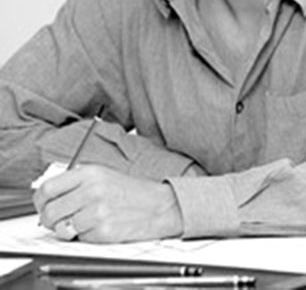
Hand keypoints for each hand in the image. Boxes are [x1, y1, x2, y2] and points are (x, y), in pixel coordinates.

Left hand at [33, 164, 182, 242]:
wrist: (159, 205)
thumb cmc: (131, 191)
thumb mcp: (104, 176)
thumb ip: (76, 183)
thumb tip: (48, 196)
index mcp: (90, 173)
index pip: (47, 188)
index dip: (40, 202)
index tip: (44, 207)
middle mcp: (91, 190)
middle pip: (50, 212)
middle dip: (51, 221)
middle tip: (61, 221)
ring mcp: (97, 211)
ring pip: (62, 229)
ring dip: (70, 230)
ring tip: (86, 222)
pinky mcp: (103, 230)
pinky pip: (80, 239)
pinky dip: (86, 237)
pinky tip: (101, 226)